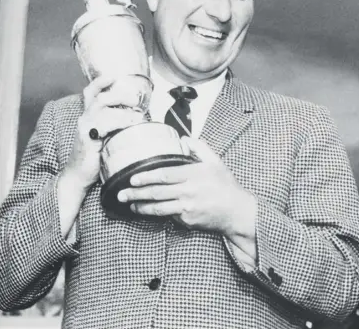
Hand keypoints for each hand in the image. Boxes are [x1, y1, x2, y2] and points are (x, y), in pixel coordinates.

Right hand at [61, 75, 144, 190]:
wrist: (78, 176)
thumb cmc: (95, 157)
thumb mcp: (105, 137)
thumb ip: (115, 126)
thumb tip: (138, 117)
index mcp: (88, 116)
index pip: (91, 93)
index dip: (101, 82)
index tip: (114, 76)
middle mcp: (85, 118)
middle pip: (100, 98)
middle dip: (120, 95)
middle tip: (136, 101)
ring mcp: (85, 128)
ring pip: (104, 110)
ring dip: (124, 112)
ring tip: (138, 118)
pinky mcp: (87, 138)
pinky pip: (104, 125)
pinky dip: (119, 123)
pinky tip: (130, 126)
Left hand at [118, 137, 256, 237]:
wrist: (237, 211)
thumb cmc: (225, 185)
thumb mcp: (215, 161)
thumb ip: (199, 147)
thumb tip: (183, 139)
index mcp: (192, 174)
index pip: (164, 175)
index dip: (146, 177)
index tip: (133, 178)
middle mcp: (188, 191)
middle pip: (156, 192)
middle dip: (136, 194)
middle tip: (121, 194)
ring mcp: (187, 208)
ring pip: (158, 208)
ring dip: (142, 207)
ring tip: (130, 204)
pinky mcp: (188, 220)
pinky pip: (169, 216)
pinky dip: (157, 213)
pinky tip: (148, 211)